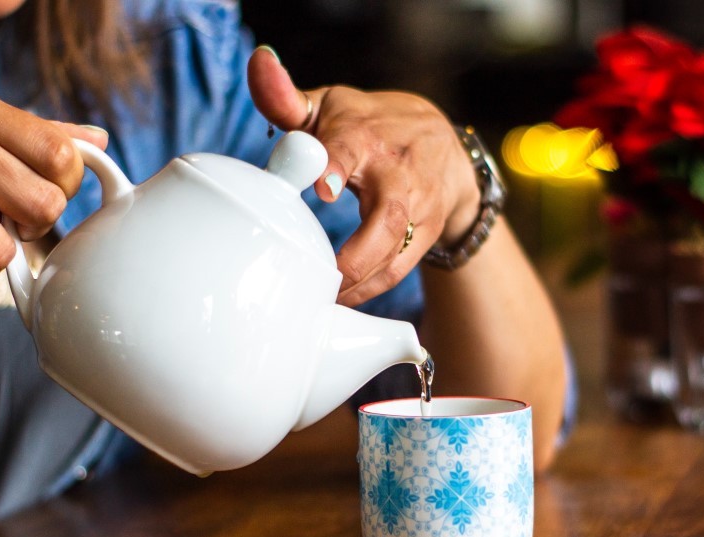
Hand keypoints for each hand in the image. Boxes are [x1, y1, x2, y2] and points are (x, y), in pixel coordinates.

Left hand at [247, 47, 479, 305]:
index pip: (351, 146)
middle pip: (386, 217)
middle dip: (356, 254)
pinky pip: (400, 270)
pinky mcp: (428, 235)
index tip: (322, 188)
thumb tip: (259, 65)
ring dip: (359, 284)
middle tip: (321, 279)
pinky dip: (370, 291)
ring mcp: (419, 208)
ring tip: (322, 302)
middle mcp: (398, 172)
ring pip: (396, 253)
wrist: (444, 147)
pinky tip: (340, 304)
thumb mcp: (330, 106)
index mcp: (365, 135)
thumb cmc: (370, 127)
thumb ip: (287, 97)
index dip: (336, 164)